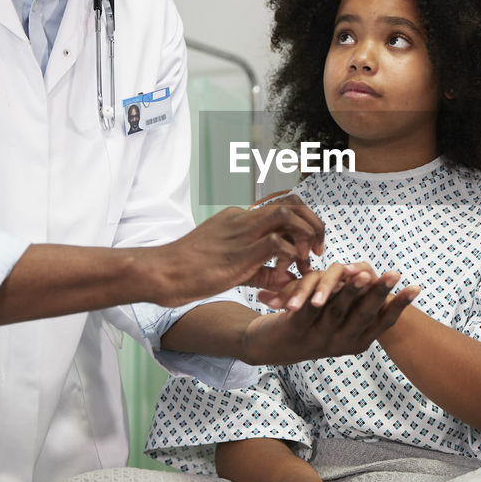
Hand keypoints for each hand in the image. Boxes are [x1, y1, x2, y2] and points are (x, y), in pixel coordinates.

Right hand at [151, 195, 325, 303]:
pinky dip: (290, 258)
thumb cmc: (190, 272)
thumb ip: (262, 271)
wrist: (162, 272)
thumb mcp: (232, 269)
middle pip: (291, 203)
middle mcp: (243, 218)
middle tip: (319, 250)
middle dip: (313, 224)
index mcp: (239, 218)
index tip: (310, 247)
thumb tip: (287, 278)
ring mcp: (241, 232)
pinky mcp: (239, 252)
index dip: (303, 222)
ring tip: (307, 260)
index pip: (282, 206)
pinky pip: (277, 244)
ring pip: (287, 215)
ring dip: (305, 235)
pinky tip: (286, 275)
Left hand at [241, 263, 418, 365]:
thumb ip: (362, 311)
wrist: (269, 346)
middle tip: (395, 274)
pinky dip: (320, 290)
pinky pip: (311, 306)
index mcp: (355, 343)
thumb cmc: (312, 330)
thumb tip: (401, 293)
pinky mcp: (294, 329)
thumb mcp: (340, 325)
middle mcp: (339, 345)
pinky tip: (324, 280)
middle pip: (363, 316)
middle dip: (380, 293)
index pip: (382, 323)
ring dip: (353, 290)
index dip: (399, 306)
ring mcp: (317, 339)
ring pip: (338, 309)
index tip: (416, 287)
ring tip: (366, 273)